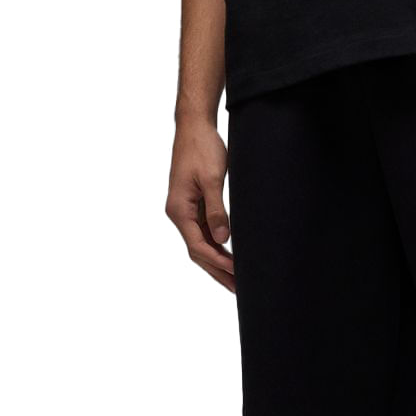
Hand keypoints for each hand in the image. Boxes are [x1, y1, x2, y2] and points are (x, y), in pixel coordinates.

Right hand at [166, 119, 234, 292]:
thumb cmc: (202, 148)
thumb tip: (222, 239)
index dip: (218, 262)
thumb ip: (216, 210)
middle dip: (217, 271)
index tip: (237, 273)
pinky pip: (202, 231)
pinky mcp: (192, 204)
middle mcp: (178, 213)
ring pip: (200, 243)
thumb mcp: (213, 179)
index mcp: (179, 210)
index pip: (198, 246)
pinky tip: (228, 254)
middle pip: (197, 251)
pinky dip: (215, 246)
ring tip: (235, 279)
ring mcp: (184, 210)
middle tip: (238, 289)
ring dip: (216, 261)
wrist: (193, 126)